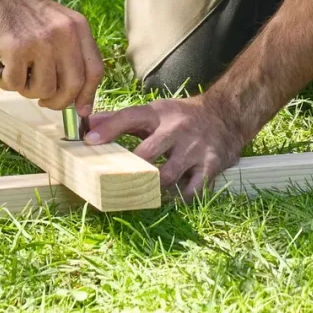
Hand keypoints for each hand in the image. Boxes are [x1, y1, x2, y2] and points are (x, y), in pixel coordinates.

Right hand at [0, 0, 103, 116]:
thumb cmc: (22, 10)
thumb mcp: (57, 23)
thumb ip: (68, 52)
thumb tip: (77, 95)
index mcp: (78, 28)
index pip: (94, 70)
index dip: (88, 95)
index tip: (81, 109)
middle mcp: (64, 35)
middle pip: (72, 87)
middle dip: (58, 102)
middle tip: (43, 100)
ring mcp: (41, 42)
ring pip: (44, 90)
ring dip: (28, 90)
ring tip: (17, 74)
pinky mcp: (16, 48)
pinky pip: (16, 84)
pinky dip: (7, 83)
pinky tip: (2, 70)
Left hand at [84, 96, 244, 199]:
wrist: (226, 115)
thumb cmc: (181, 117)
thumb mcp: (154, 112)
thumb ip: (120, 119)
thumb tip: (86, 122)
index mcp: (159, 114)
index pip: (130, 117)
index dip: (109, 128)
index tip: (89, 141)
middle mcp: (177, 129)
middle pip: (148, 152)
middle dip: (130, 171)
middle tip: (114, 186)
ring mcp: (194, 148)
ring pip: (168, 176)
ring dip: (152, 189)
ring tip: (141, 195)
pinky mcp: (210, 164)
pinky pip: (193, 189)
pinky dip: (180, 199)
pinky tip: (171, 200)